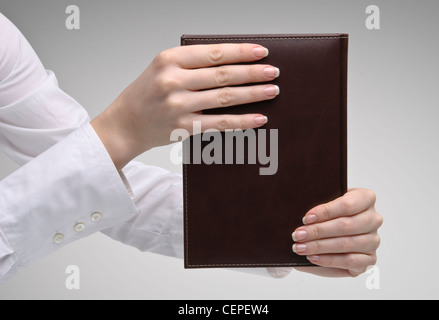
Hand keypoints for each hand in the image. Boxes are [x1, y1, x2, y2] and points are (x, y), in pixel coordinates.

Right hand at [91, 44, 279, 168]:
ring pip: (225, 97)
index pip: (213, 53)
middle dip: (253, 73)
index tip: (262, 52)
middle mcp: (173, 80)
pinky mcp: (182, 127)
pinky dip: (242, 121)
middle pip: (223, 74)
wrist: (124, 124)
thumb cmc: (146, 94)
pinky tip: (259, 118)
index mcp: (169, 59)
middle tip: (273, 72)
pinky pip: (219, 123)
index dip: (241, 52)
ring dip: (252, 94)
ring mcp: (178, 105)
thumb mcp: (163, 68)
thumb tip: (234, 63)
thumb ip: (192, 63)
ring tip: (271, 91)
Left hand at [292, 188, 382, 276]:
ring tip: (300, 247)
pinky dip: (328, 260)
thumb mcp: (324, 206)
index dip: (326, 212)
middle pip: (345, 225)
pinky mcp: (369, 259)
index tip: (306, 218)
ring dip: (319, 246)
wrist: (332, 235)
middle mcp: (373, 219)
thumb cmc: (328, 216)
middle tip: (298, 235)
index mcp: (365, 198)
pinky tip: (313, 257)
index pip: (347, 204)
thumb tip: (305, 217)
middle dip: (318, 231)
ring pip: (346, 244)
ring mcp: (373, 240)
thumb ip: (318, 205)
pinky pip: (349, 261)